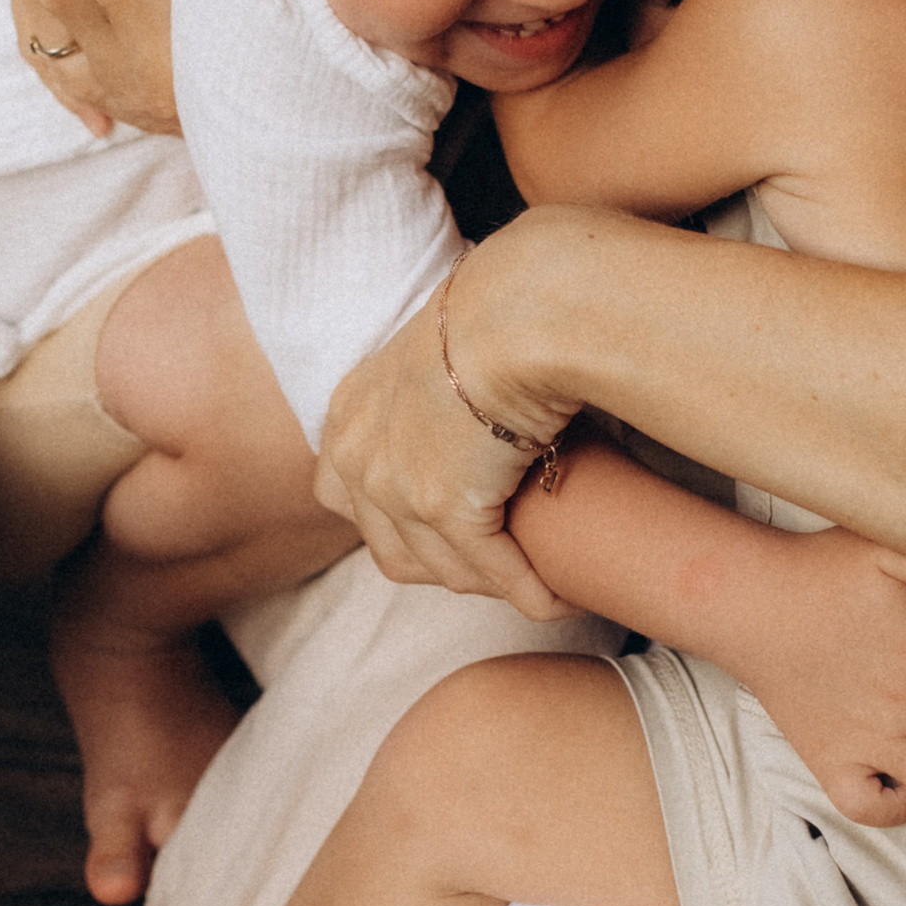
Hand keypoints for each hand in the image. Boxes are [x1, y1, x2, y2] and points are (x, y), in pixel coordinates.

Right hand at [3, 0, 302, 134]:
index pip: (161, 81)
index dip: (199, 112)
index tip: (238, 119)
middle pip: (119, 89)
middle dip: (168, 116)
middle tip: (218, 124)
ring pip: (76, 76)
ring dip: (122, 102)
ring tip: (172, 114)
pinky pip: (33, 45)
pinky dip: (66, 82)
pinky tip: (95, 113)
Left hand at [316, 265, 578, 622]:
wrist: (517, 308)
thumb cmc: (500, 310)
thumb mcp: (440, 349)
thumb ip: (437, 387)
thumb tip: (480, 405)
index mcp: (350, 412)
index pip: (351, 498)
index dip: (398, 524)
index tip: (448, 528)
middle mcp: (357, 454)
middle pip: (391, 548)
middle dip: (445, 565)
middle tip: (497, 565)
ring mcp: (392, 486)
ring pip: (441, 569)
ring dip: (490, 583)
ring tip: (534, 584)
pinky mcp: (443, 507)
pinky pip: (489, 569)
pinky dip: (526, 591)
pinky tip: (555, 597)